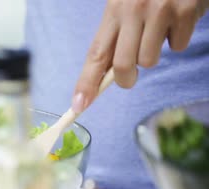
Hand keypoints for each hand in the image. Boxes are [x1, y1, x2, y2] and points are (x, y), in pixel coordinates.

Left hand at [72, 0, 208, 112]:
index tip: (78, 106)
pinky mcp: (185, 12)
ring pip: (150, 60)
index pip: (95, 54)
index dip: (86, 83)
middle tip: (130, 76)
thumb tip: (106, 75)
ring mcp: (160, 11)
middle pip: (122, 66)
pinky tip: (177, 19)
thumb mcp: (125, 4)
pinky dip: (178, 37)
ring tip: (158, 29)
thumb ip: (116, 36)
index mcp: (114, 11)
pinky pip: (177, 45)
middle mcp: (133, 10)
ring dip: (154, 52)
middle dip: (126, 79)